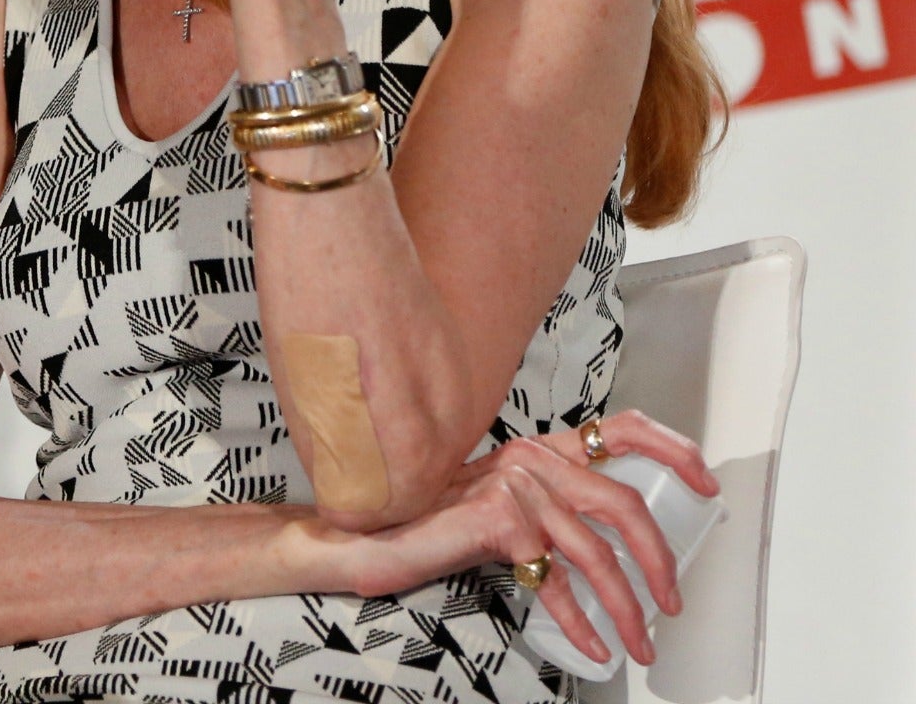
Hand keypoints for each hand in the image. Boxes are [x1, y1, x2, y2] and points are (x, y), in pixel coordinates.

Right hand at [343, 411, 719, 667]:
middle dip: (659, 561)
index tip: (706, 483)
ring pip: (596, 553)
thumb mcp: (503, 505)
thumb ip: (550, 508)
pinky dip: (581, 621)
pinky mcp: (500, 517)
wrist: (369, 532)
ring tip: (638, 641)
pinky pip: (557, 580)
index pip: (620, 430)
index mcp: (540, 449)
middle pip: (623, 504)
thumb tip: (612, 548)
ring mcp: (517, 484)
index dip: (673, 451)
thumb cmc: (435, 524)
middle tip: (670, 602)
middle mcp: (532, 456)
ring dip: (626, 608)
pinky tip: (592, 645)